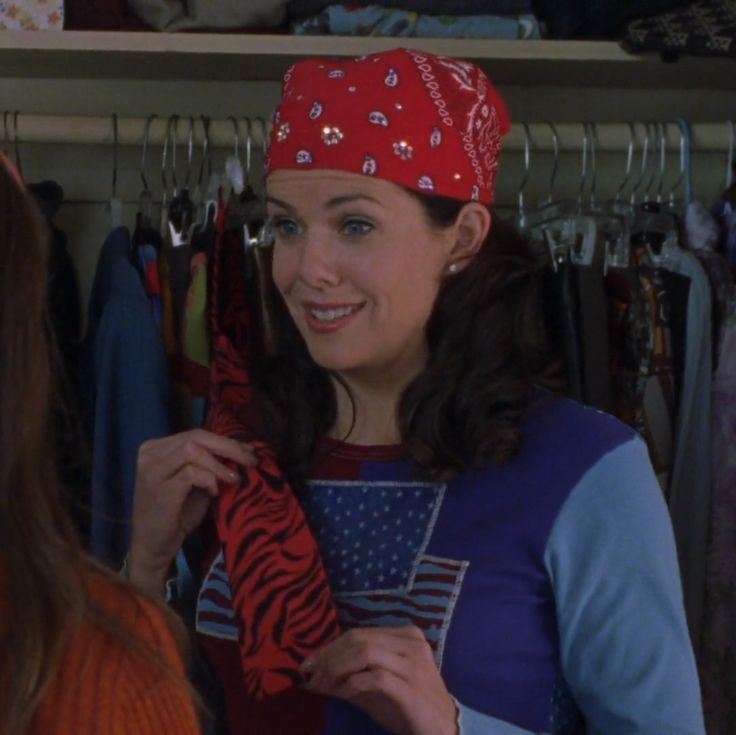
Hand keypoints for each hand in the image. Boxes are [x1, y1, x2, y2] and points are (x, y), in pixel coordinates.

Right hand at [128, 429, 257, 596]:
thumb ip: (212, 463)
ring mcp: (152, 472)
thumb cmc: (177, 513)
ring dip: (219, 464)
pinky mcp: (159, 490)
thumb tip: (246, 447)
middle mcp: (150, 455)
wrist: (154, 545)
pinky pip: (191, 473)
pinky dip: (209, 479)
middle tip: (251, 461)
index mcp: (157, 448)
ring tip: (233, 478)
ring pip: (192, 451)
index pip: (196, 434)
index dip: (226, 441)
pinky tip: (215, 492)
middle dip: (228, 447)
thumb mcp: (196, 482)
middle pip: (195, 438)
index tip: (250, 451)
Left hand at [302, 626, 457, 734]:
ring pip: (365, 651)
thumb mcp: (375, 687)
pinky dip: (353, 683)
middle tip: (310, 675)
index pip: (358, 633)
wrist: (443, 731)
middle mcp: (411, 643)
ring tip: (323, 684)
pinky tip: (343, 693)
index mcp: (405, 635)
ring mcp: (414, 663)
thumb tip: (313, 672)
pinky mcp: (412, 687)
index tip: (308, 664)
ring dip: (337, 668)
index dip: (329, 647)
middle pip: (359, 639)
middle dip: (329, 656)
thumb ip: (350, 675)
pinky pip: (375, 677)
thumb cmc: (407, 708)